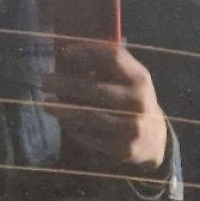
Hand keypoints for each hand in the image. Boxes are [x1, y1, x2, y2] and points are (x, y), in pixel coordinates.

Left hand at [44, 42, 168, 171]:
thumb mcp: (131, 81)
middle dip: (66, 84)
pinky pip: (91, 137)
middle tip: (44, 81)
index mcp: (140, 78)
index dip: (87, 52)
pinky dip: (74, 129)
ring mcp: (130, 126)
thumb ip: (109, 68)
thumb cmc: (133, 101)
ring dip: (63, 109)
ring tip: (46, 104)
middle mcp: (137, 101)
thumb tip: (67, 54)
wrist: (155, 139)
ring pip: (89, 116)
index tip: (65, 52)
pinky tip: (63, 121)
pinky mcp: (122, 148)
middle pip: (95, 88)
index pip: (113, 57)